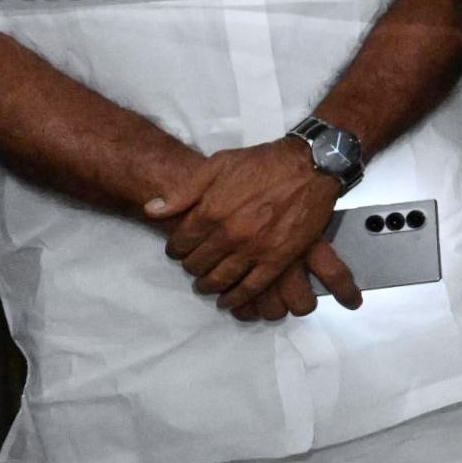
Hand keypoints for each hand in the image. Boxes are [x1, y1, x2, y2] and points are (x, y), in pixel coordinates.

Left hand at [152, 140, 357, 317]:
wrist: (309, 165)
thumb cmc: (262, 162)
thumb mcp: (218, 164)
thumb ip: (184, 191)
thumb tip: (152, 210)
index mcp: (210, 211)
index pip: (180, 244)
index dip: (176, 249)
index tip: (180, 250)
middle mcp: (229, 234)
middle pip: (197, 264)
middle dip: (191, 267)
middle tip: (195, 265)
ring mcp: (254, 249)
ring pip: (221, 280)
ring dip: (209, 285)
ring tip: (207, 284)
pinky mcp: (278, 259)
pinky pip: (251, 288)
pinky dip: (236, 298)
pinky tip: (228, 300)